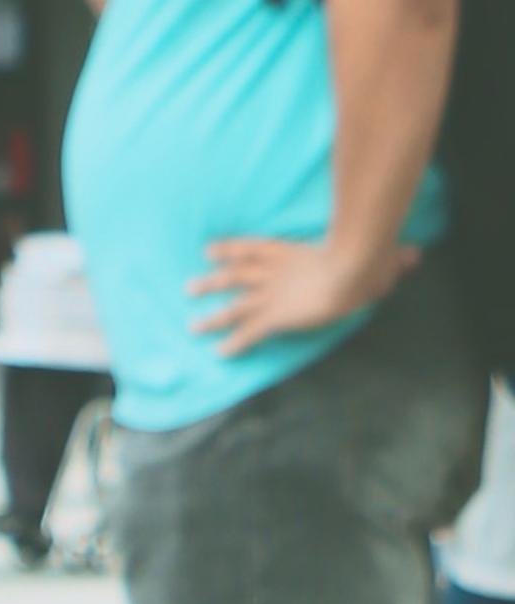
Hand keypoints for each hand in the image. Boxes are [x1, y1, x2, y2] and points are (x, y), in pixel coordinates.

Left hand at [190, 230, 391, 346]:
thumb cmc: (367, 255)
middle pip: (235, 277)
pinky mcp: (277, 317)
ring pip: (234, 306)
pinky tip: (220, 354)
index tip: (208, 250)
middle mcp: (275, 273)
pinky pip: (249, 333)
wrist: (355, 264)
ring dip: (212, 317)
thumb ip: (390, 258)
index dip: (229, 249)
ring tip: (191, 326)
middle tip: (188, 288)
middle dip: (212, 283)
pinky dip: (233, 343)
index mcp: (291, 253)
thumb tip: (415, 256)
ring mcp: (274, 295)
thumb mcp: (376, 254)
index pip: (252, 248)